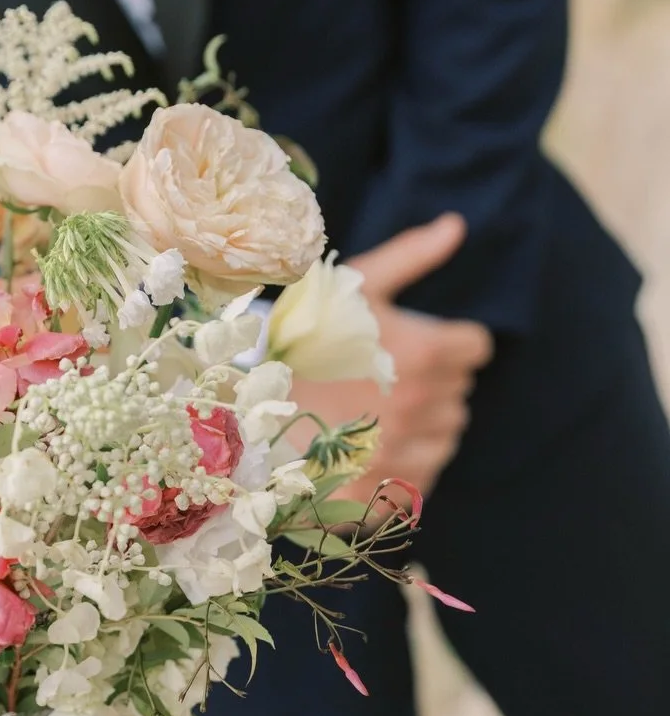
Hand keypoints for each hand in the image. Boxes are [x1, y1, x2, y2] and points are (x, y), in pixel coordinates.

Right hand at [294, 213, 493, 502]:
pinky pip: (422, 478)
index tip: (412, 344)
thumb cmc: (300, 339)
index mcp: (424, 351)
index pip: (475, 348)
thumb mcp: (352, 288)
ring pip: (446, 437)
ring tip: (374, 414)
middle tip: (379, 379)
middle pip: (459, 393)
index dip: (446, 342)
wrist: (241, 407)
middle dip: (431, 383)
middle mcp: (421, 404)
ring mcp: (403, 452)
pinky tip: (369, 449)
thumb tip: (456, 225)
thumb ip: (411, 256)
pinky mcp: (384, 491)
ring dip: (423, 426)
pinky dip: (404, 465)